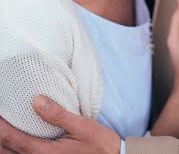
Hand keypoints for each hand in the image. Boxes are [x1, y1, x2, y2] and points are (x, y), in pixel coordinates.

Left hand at [0, 96, 119, 153]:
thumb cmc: (99, 144)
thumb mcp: (82, 125)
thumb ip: (58, 115)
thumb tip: (36, 100)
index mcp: (47, 153)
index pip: (16, 140)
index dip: (2, 129)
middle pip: (9, 153)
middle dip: (0, 138)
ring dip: (5, 146)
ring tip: (1, 130)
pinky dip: (15, 151)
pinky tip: (14, 144)